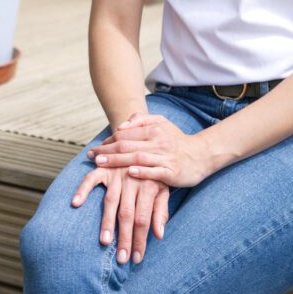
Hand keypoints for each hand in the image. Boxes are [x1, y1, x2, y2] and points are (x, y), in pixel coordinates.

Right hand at [71, 166, 168, 264]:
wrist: (144, 139)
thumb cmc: (153, 170)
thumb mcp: (164, 187)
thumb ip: (160, 210)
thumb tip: (159, 235)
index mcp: (149, 186)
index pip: (144, 218)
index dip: (140, 239)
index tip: (136, 259)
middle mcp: (132, 180)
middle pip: (128, 214)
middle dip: (124, 238)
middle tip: (121, 259)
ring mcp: (117, 173)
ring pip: (111, 201)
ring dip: (106, 222)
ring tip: (104, 242)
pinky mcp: (104, 167)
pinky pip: (92, 178)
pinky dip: (83, 189)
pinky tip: (76, 203)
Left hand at [86, 112, 209, 187]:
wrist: (201, 155)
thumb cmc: (177, 140)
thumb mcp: (161, 123)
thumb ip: (141, 120)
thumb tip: (121, 125)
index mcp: (154, 129)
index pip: (126, 134)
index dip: (109, 141)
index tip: (96, 147)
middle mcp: (158, 142)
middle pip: (128, 145)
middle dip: (107, 151)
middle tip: (91, 156)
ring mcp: (165, 157)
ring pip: (137, 158)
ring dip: (117, 161)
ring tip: (101, 163)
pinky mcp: (172, 172)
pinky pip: (155, 172)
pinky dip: (142, 172)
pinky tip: (129, 173)